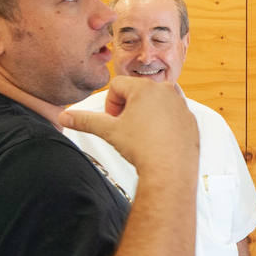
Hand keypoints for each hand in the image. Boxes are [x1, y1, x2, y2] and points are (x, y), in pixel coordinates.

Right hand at [59, 75, 198, 180]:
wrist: (171, 170)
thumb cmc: (143, 148)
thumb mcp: (109, 132)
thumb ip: (85, 120)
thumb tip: (64, 116)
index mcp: (144, 88)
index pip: (117, 85)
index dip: (110, 104)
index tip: (113, 121)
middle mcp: (166, 90)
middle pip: (137, 92)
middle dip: (128, 108)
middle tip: (126, 129)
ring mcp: (181, 104)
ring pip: (156, 103)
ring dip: (146, 115)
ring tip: (143, 136)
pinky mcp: (190, 119)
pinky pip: (173, 116)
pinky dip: (164, 125)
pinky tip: (158, 141)